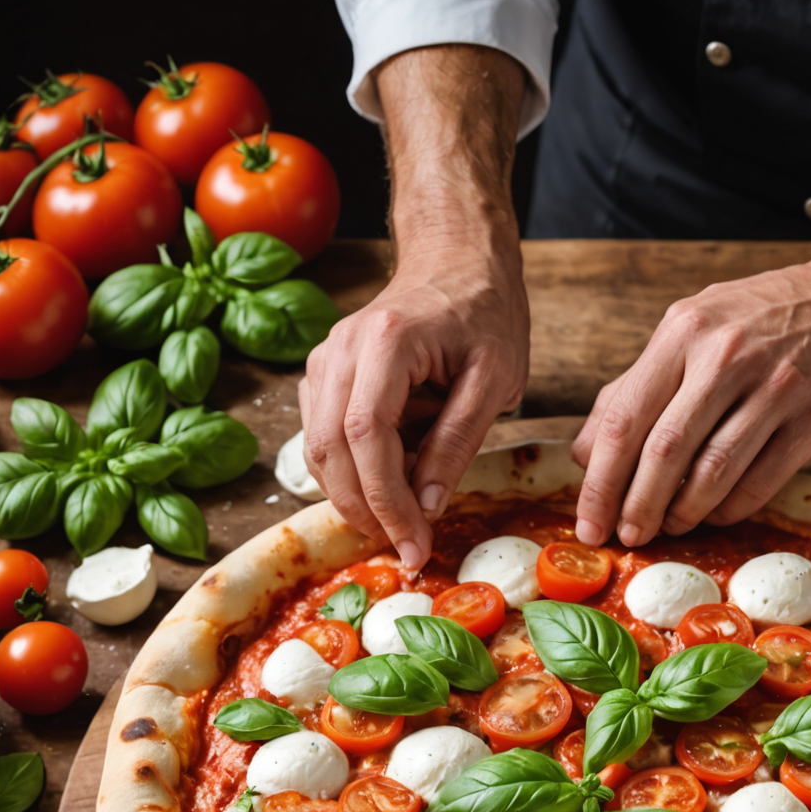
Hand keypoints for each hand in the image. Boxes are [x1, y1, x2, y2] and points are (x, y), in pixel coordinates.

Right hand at [299, 43, 528, 567]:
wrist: (458, 262)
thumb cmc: (486, 316)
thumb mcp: (494, 381)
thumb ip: (457, 444)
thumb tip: (425, 508)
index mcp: (388, 341)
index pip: (368, 437)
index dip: (386, 500)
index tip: (414, 544)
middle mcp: (342, 347)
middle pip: (331, 447)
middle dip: (364, 509)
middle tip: (403, 548)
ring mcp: (325, 358)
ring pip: (316, 447)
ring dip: (350, 498)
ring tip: (394, 528)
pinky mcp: (324, 373)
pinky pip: (319, 436)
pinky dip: (344, 474)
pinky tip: (380, 495)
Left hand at [570, 254, 810, 546]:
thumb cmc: (760, 321)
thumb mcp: (690, 332)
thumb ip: (634, 388)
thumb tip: (582, 453)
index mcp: (684, 331)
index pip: (625, 418)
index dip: (600, 481)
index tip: (588, 521)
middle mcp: (727, 355)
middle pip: (664, 451)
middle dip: (637, 507)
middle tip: (626, 536)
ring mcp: (775, 388)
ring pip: (713, 472)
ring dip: (683, 512)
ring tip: (668, 526)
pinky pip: (759, 482)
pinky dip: (729, 509)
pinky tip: (714, 514)